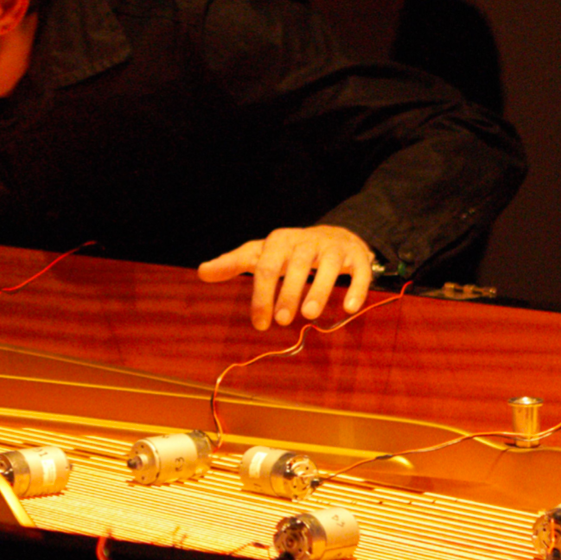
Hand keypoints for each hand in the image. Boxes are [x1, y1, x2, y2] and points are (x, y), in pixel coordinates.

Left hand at [197, 225, 373, 330]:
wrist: (331, 235)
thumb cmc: (288, 252)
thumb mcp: (260, 254)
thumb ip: (233, 263)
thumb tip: (202, 272)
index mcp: (279, 242)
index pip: (266, 268)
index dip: (262, 295)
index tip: (260, 324)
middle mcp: (306, 241)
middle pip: (297, 266)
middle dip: (288, 294)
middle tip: (283, 321)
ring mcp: (333, 247)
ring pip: (329, 267)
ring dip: (319, 290)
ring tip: (310, 315)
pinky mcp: (356, 255)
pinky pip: (359, 270)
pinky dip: (356, 288)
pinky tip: (348, 309)